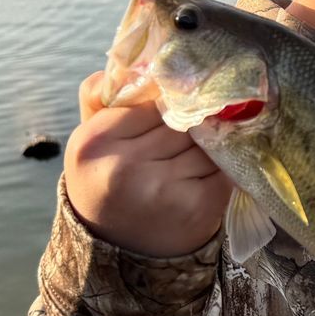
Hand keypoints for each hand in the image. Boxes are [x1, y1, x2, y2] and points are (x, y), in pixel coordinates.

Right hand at [63, 71, 230, 256]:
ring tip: (207, 153)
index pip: (154, 102)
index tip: (186, 105)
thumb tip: (127, 65)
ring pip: (206, 145)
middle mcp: (124, 166)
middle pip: (182, 123)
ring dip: (212, 148)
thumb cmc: (106, 183)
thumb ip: (101, 98)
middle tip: (206, 125)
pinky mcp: (194, 207)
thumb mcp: (91, 141)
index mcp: (93, 141)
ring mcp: (160, 188)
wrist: (115, 251)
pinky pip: (222, 171)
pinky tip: (211, 176)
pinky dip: (223, 171)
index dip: (174, 104)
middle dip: (195, 125)